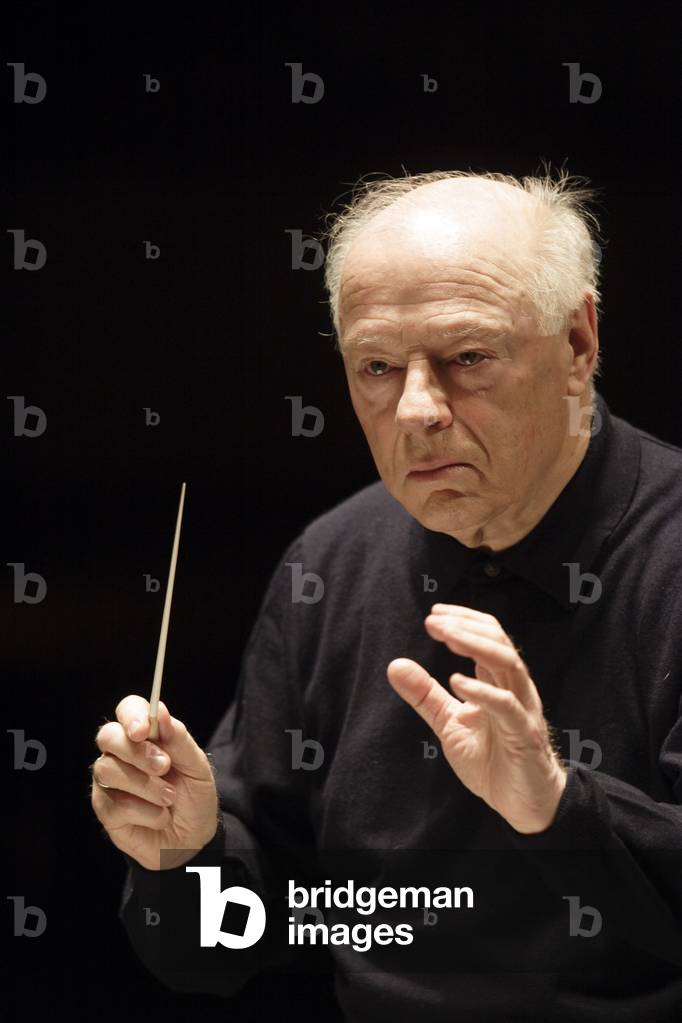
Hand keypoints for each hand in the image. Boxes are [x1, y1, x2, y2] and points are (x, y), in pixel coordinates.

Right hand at [90, 695, 219, 869]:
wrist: (193, 840)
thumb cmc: (194, 797)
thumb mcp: (197, 766)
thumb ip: (179, 739)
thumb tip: (160, 710)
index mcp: (145, 735)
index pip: (127, 709)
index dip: (132, 715)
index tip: (144, 730)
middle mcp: (121, 753)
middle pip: (108, 736)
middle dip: (136, 751)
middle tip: (164, 766)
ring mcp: (109, 781)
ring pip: (109, 770)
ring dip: (146, 785)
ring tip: (169, 798)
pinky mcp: (105, 808)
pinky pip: (114, 803)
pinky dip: (144, 811)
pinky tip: (159, 817)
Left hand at [387, 604, 566, 833]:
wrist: (523, 803)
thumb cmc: (492, 759)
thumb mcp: (449, 723)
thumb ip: (425, 695)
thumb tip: (395, 666)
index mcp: (498, 680)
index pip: (489, 635)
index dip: (464, 619)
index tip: (434, 613)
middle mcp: (514, 687)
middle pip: (498, 641)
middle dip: (466, 626)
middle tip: (434, 621)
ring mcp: (522, 708)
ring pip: (508, 663)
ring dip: (476, 645)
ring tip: (448, 637)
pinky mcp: (524, 734)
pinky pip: (506, 704)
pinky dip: (482, 690)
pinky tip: (457, 681)